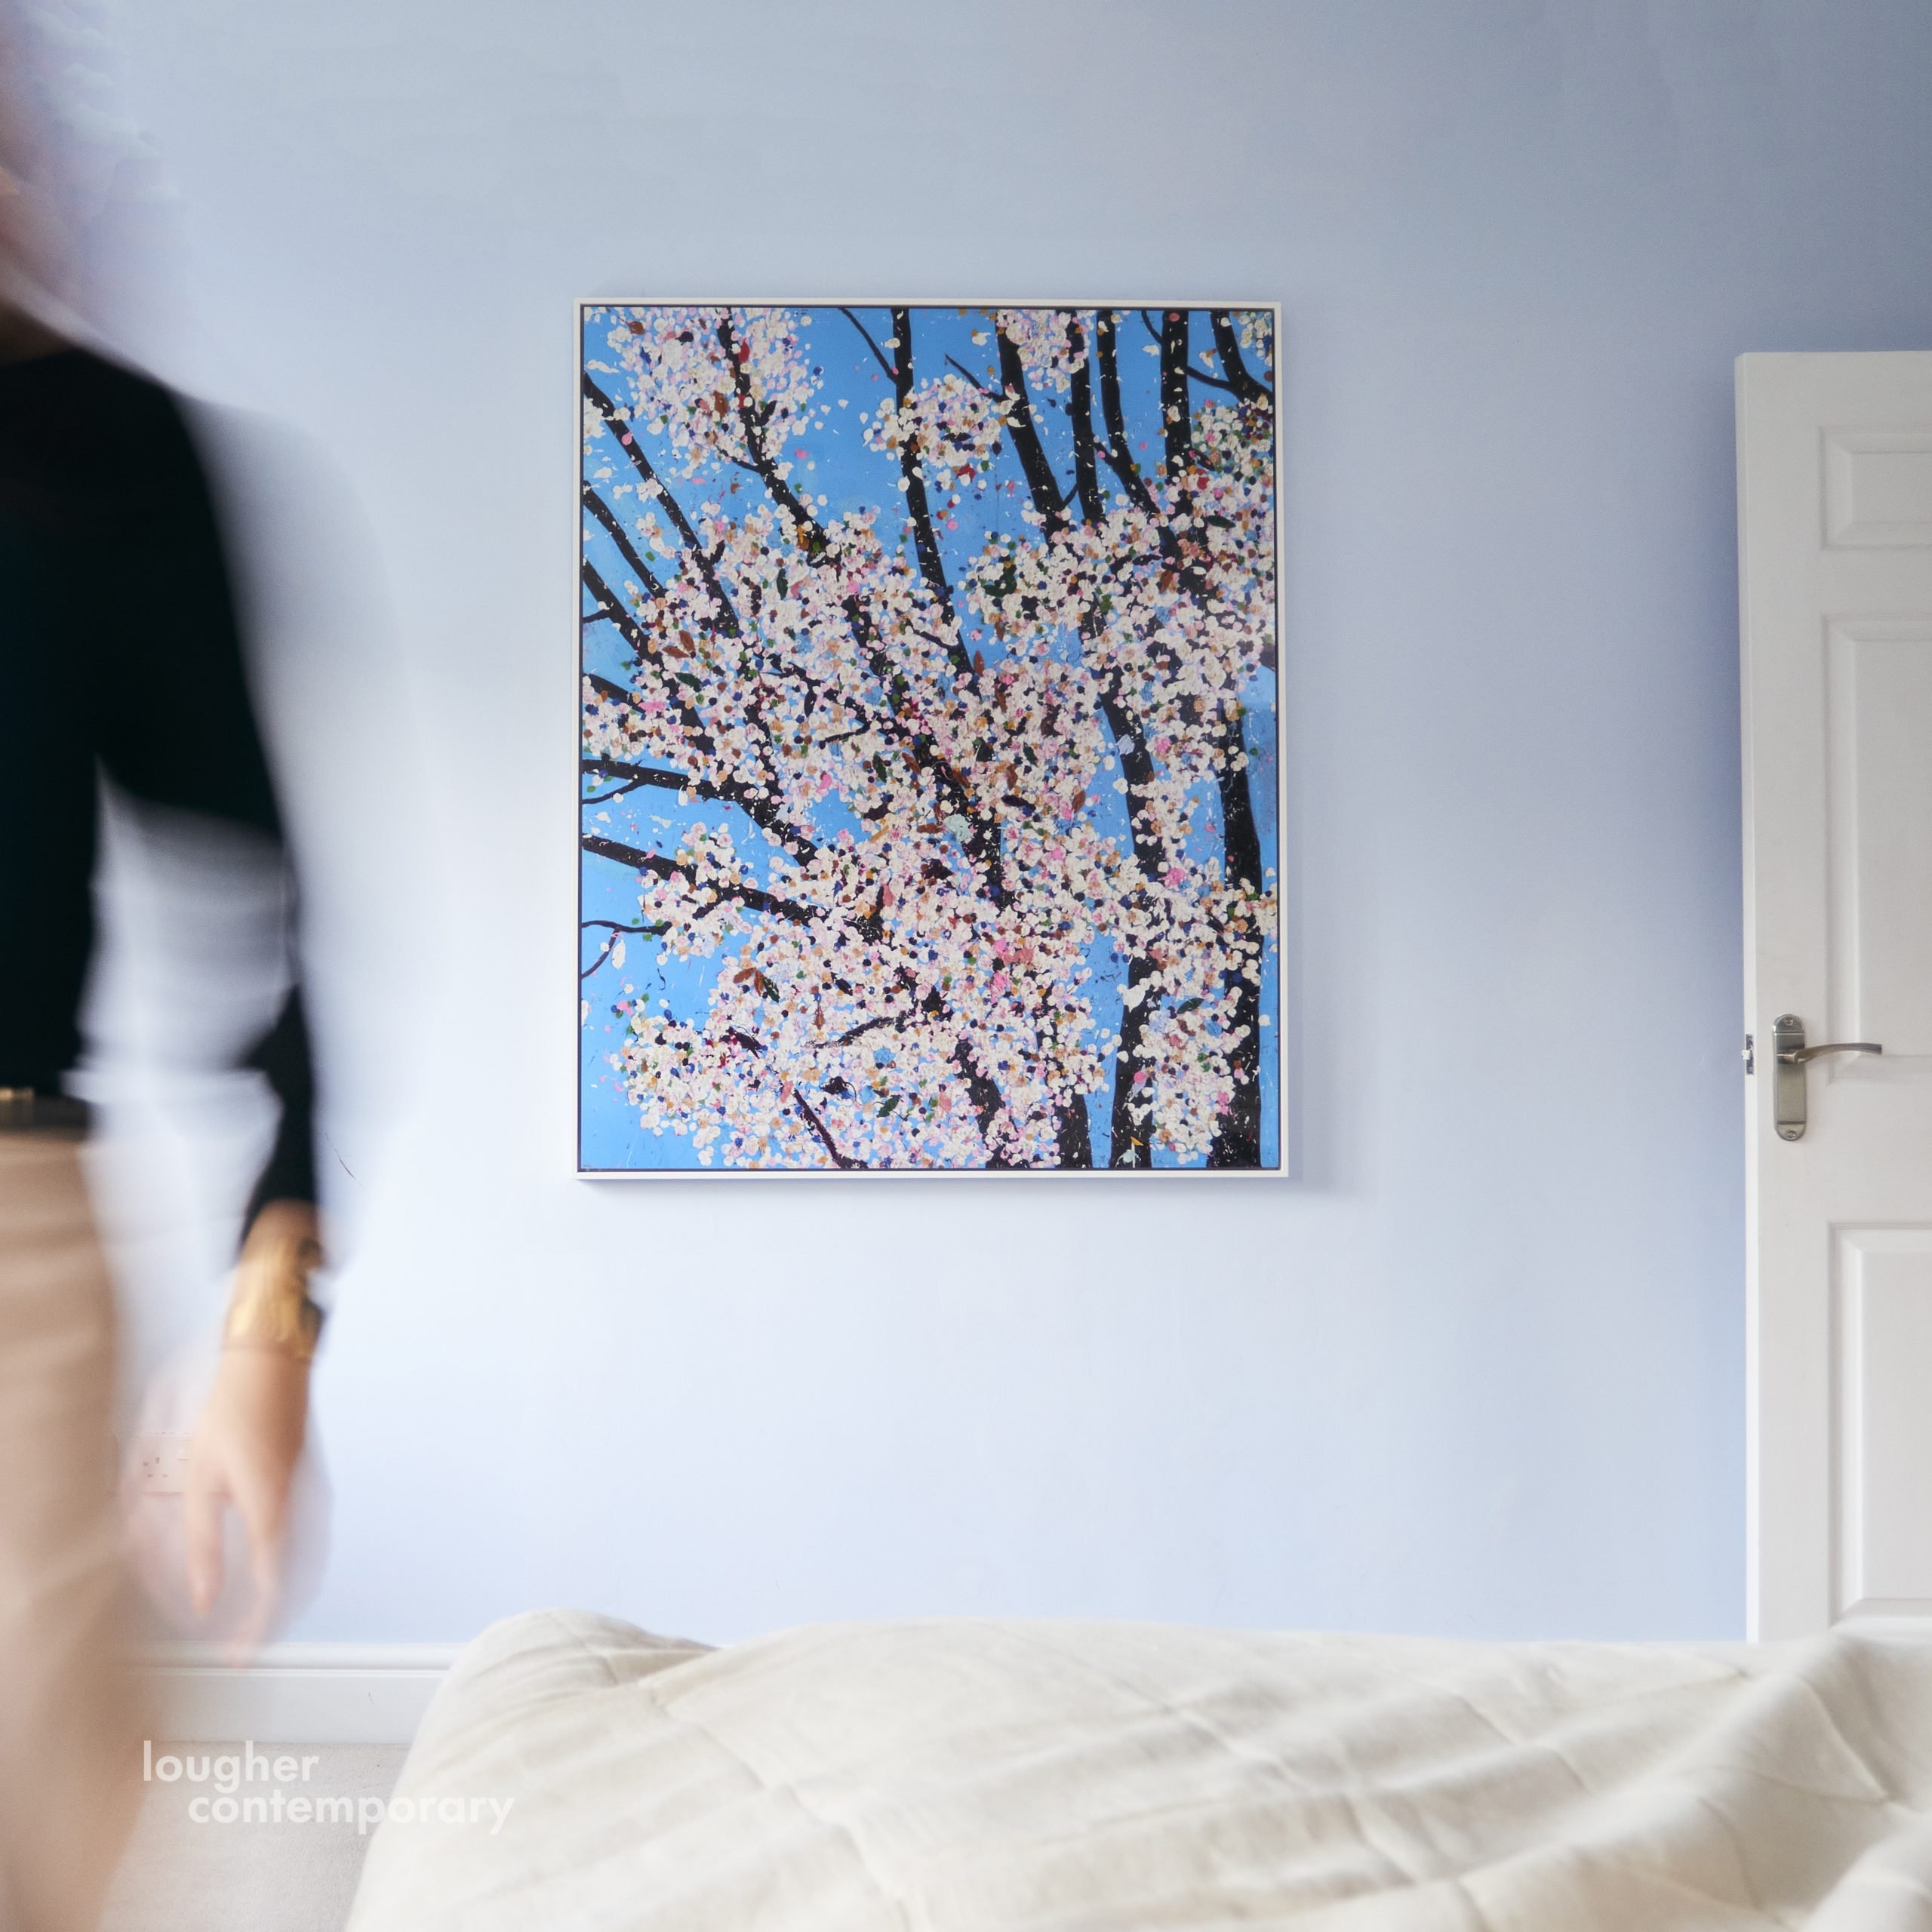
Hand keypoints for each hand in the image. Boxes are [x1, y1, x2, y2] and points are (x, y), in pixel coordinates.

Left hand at [184, 1344, 310, 1654]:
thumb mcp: (200, 1479)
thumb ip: (202, 1543)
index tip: (238, 1653)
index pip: (273, 1589)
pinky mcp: (312, 1481)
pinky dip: (297, 1566)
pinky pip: (313, 1538)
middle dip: (275, 1620)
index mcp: (272, 1509)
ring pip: (311, 1563)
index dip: (257, 1628)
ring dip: (288, 1595)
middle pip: (301, 1583)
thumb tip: (205, 1595)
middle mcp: (301, 1506)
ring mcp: (313, 1493)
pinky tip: (276, 1566)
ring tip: (260, 1613)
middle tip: (248, 1642)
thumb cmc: (232, 1410)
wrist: (272, 1363)